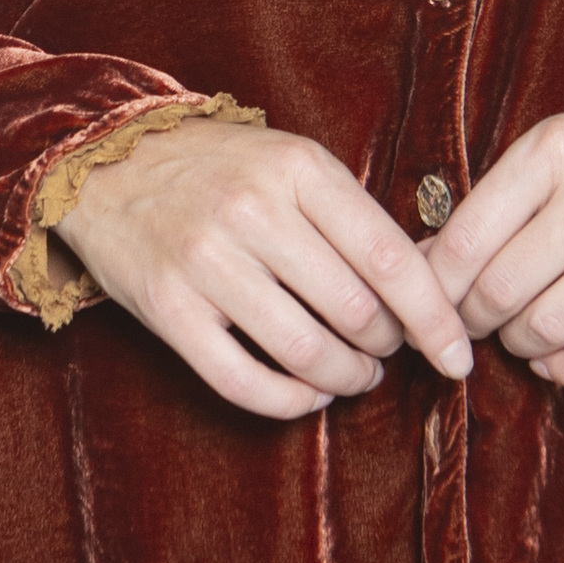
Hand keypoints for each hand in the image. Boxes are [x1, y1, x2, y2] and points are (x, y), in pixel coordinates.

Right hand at [53, 118, 474, 420]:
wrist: (105, 163)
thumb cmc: (217, 167)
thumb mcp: (291, 160)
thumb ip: (351, 215)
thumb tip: (428, 284)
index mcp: (298, 170)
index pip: (391, 259)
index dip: (435, 318)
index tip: (458, 354)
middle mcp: (253, 212)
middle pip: (356, 311)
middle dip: (389, 346)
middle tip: (388, 348)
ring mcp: (207, 263)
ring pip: (307, 352)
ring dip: (347, 377)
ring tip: (355, 373)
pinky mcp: (169, 310)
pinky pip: (244, 382)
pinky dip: (290, 402)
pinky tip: (308, 393)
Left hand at [422, 93, 563, 388]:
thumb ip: (501, 197)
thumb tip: (425, 258)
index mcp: (557, 150)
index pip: (464, 238)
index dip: (434, 288)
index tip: (432, 304)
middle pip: (500, 290)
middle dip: (473, 322)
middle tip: (476, 325)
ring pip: (548, 327)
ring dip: (520, 347)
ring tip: (522, 337)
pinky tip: (560, 363)